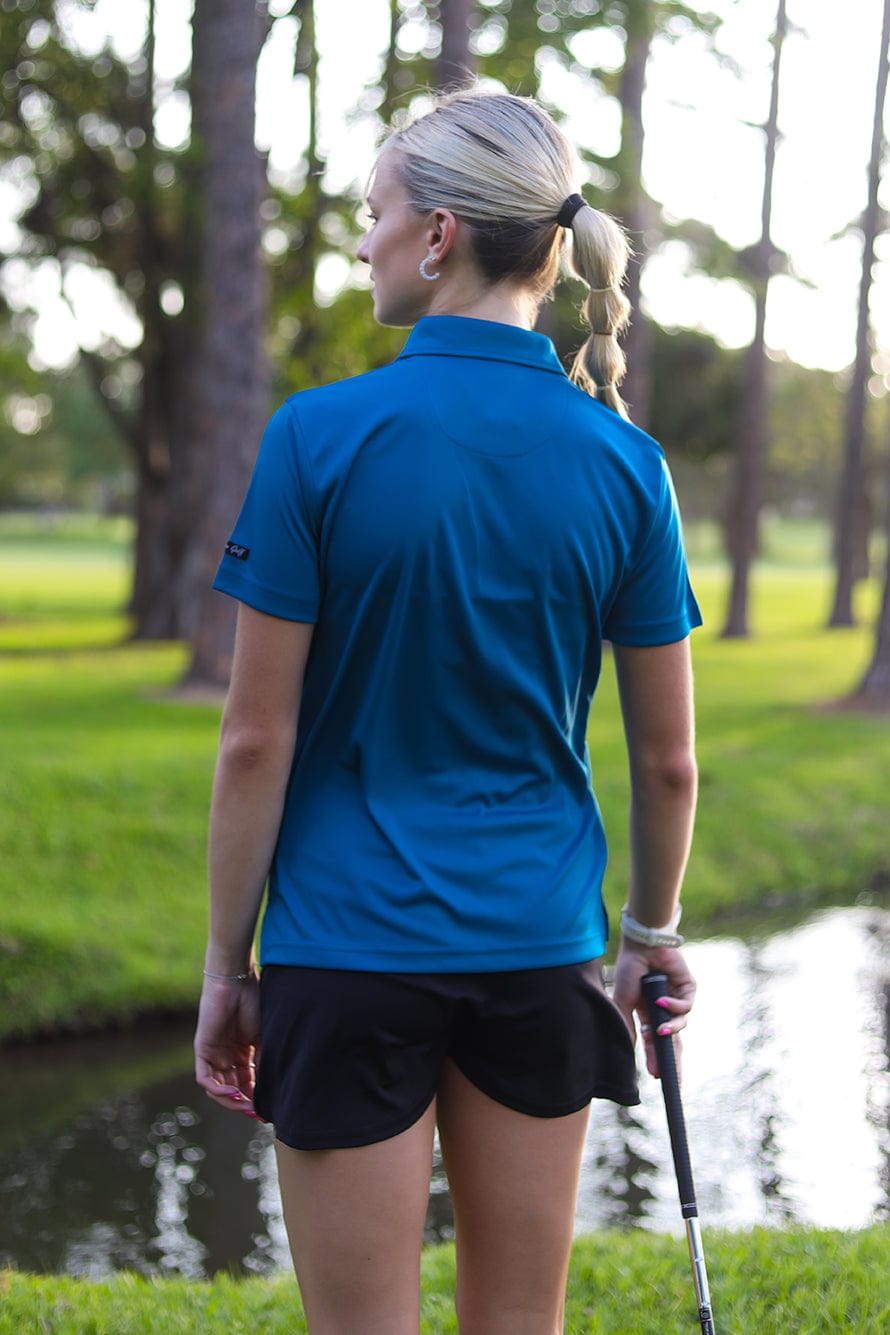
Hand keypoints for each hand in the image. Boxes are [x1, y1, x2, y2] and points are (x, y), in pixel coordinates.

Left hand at [194, 974, 261, 1116]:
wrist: (237, 981)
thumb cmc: (254, 1002)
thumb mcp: (264, 1038)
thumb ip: (264, 1062)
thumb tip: (272, 1089)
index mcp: (242, 1053)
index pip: (247, 1083)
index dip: (256, 1098)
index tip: (268, 1112)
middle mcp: (226, 1056)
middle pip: (233, 1089)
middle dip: (245, 1103)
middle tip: (258, 1113)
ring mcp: (213, 1054)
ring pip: (218, 1089)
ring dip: (232, 1100)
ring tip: (247, 1105)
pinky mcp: (202, 1050)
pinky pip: (205, 1078)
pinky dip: (217, 1089)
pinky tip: (233, 1092)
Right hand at [612, 940, 695, 1078]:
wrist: (641, 945)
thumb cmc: (629, 969)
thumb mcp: (623, 1002)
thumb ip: (626, 1025)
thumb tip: (627, 1049)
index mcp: (648, 1012)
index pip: (655, 1041)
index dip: (656, 1058)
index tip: (656, 1076)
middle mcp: (664, 1008)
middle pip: (672, 1040)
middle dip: (672, 1059)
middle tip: (673, 1079)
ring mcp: (677, 998)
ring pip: (680, 1024)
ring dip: (671, 1029)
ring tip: (659, 1030)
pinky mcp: (688, 988)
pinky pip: (686, 1006)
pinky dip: (674, 1006)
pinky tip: (661, 1000)